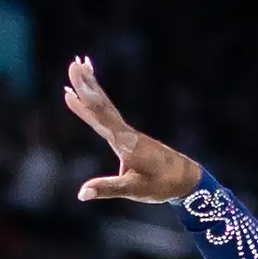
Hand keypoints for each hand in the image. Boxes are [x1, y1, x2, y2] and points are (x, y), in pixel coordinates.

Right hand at [62, 56, 201, 204]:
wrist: (186, 180)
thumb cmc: (162, 185)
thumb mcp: (133, 189)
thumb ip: (107, 189)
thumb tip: (81, 194)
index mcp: (125, 143)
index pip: (101, 118)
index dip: (85, 103)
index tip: (71, 87)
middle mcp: (126, 133)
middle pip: (103, 105)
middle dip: (87, 85)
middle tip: (74, 64)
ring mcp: (129, 134)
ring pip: (107, 107)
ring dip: (93, 88)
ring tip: (81, 70)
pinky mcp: (131, 138)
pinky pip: (111, 115)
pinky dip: (100, 104)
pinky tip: (94, 99)